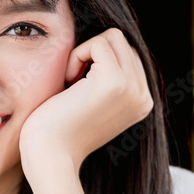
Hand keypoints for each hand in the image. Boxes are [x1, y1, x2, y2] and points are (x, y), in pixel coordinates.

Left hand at [18, 27, 153, 188]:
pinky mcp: (115, 81)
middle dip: (92, 54)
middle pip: (122, 42)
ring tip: (70, 82)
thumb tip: (105, 43)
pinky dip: (76, 56)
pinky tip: (66, 82)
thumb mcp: (92, 102)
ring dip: (85, 53)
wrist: (50, 156)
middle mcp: (144, 96)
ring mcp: (132, 88)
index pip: (127, 55)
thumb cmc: (60, 128)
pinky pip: (98, 43)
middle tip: (70, 83)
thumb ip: (107, 78)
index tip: (77, 88)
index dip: (97, 61)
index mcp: (142, 101)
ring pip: (113, 37)